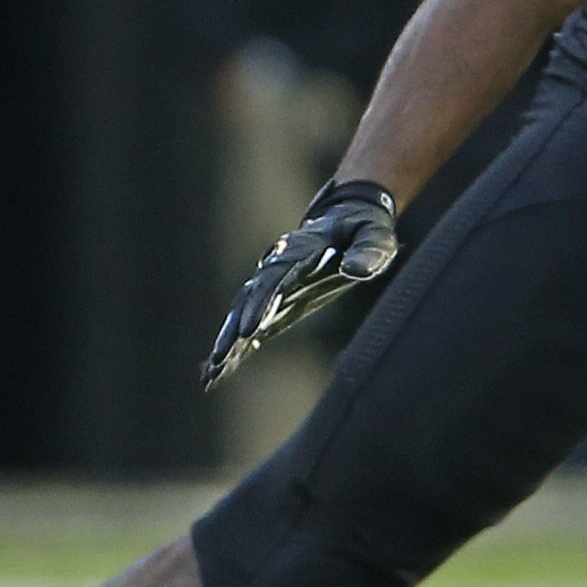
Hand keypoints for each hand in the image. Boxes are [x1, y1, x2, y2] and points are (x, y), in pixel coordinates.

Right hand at [202, 180, 400, 389]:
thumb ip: (368, 251)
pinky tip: (219, 369)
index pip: (277, 278)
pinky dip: (238, 343)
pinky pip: (253, 319)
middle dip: (235, 328)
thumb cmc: (365, 227)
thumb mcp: (375, 234)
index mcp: (302, 249)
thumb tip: (354, 271)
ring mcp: (276, 280)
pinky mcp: (278, 297)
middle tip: (220, 358)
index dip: (262, 303)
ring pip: (244, 309)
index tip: (251, 330)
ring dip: (228, 338)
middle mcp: (280, 265)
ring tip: (211, 369)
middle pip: (251, 297)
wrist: (348, 216)